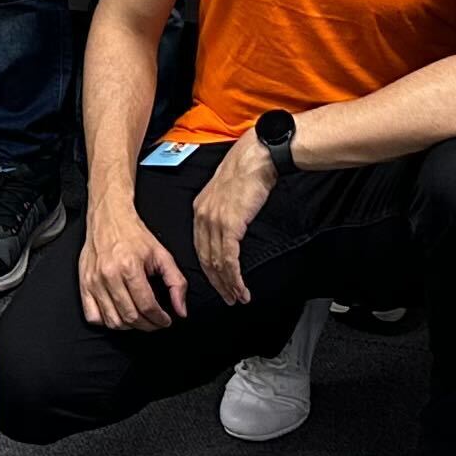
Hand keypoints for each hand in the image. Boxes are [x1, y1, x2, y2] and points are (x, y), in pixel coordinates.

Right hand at [77, 200, 186, 331]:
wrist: (109, 217)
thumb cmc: (133, 235)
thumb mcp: (161, 254)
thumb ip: (176, 282)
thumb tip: (181, 310)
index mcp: (130, 266)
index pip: (147, 306)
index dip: (159, 319)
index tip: (165, 320)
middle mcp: (109, 275)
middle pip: (130, 316)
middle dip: (148, 325)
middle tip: (156, 322)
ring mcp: (94, 281)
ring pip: (112, 321)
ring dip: (129, 326)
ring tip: (139, 319)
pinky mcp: (84, 284)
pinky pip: (93, 316)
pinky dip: (107, 322)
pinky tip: (118, 314)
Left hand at [191, 134, 276, 307]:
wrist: (256, 158)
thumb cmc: (247, 171)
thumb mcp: (226, 193)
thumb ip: (223, 212)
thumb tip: (230, 230)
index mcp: (200, 209)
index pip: (199, 247)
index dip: (209, 269)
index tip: (218, 282)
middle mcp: (203, 216)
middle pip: (205, 259)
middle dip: (217, 283)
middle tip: (227, 298)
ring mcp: (214, 221)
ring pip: (217, 263)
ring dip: (228, 284)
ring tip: (237, 297)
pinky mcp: (230, 225)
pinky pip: (229, 259)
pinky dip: (234, 277)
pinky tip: (240, 287)